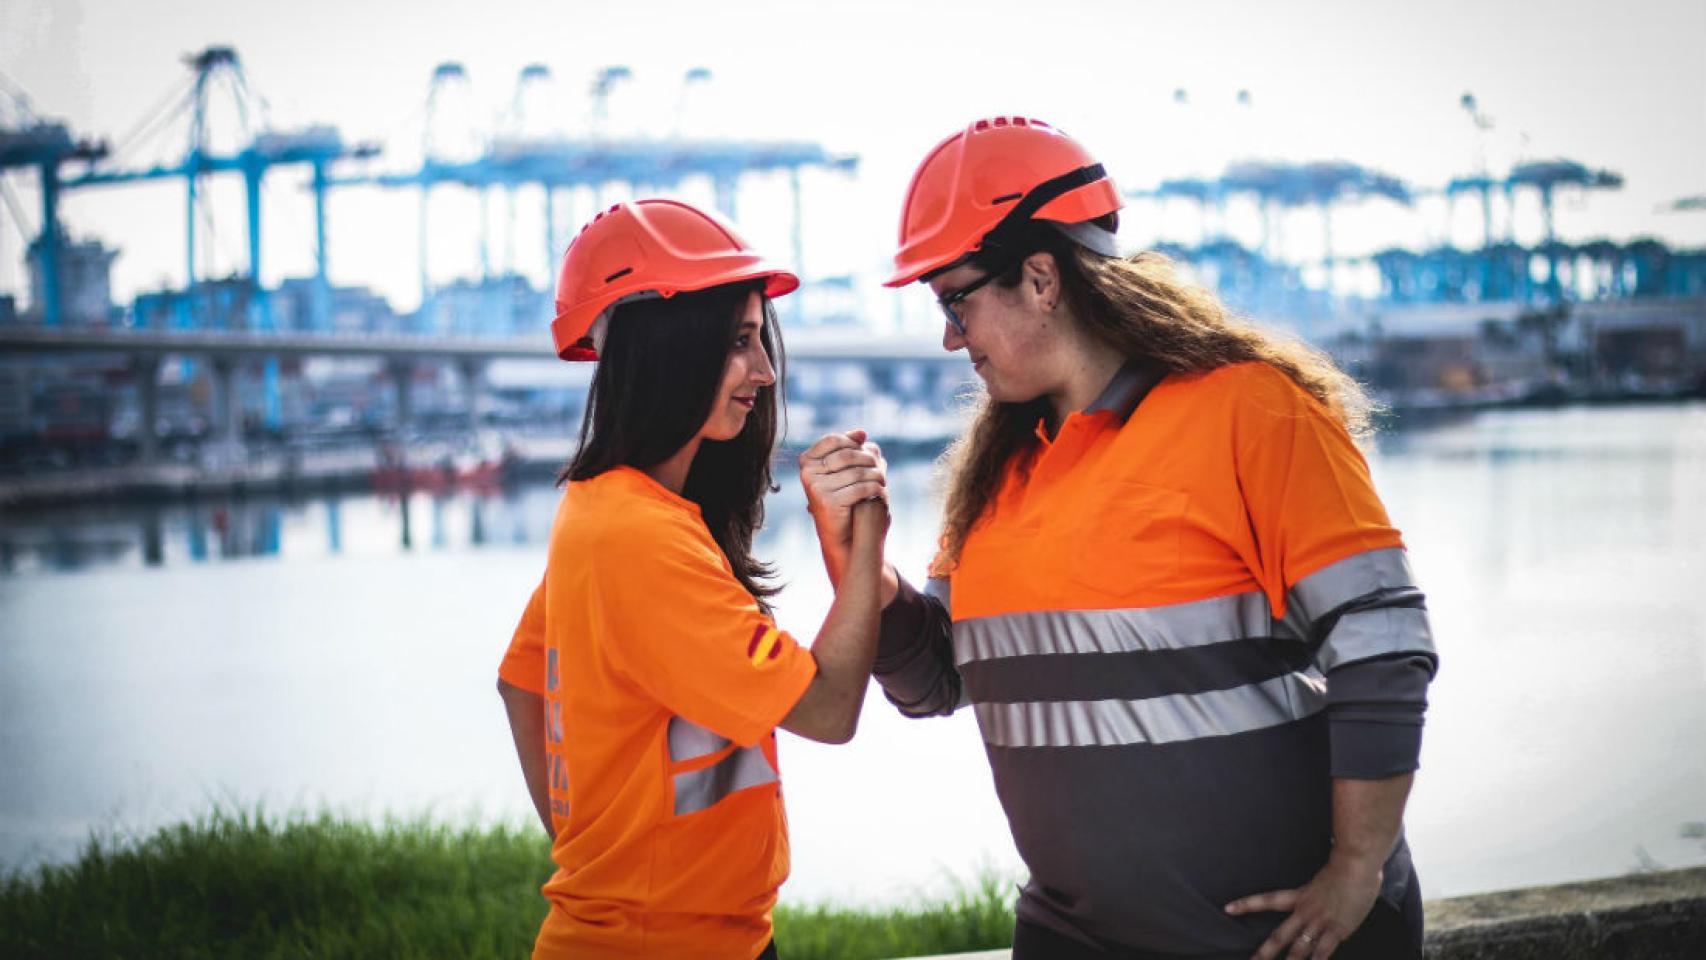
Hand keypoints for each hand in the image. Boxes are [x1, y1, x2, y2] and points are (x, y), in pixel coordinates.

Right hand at [798, 429, 887, 555]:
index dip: (853, 442)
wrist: (841, 533)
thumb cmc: (844, 497)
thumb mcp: (844, 470)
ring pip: (857, 472)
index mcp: (806, 461)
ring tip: (883, 479)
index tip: (866, 448)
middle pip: (847, 455)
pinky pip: (860, 487)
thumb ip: (850, 448)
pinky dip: (875, 489)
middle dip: (869, 459)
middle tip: (880, 467)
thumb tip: (862, 432)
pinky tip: (881, 492)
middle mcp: (807, 473)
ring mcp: (816, 488)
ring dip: (876, 474)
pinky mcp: (828, 501)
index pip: (833, 440)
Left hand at [1224, 854, 1382, 959]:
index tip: (1228, 909)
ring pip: (1299, 948)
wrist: (1355, 865)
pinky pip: (1324, 951)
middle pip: (1279, 936)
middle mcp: (1305, 911)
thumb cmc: (1344, 865)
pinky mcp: (1337, 930)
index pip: (1267, 900)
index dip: (1246, 905)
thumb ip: (1319, 888)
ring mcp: (1320, 922)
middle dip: (1265, 953)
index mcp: (1299, 896)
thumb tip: (1323, 889)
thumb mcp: (1323, 877)